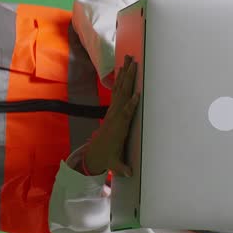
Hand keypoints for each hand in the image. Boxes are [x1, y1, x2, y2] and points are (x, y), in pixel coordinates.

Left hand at [85, 55, 139, 175]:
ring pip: (120, 88)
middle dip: (128, 79)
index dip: (131, 105)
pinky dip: (121, 78)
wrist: (94, 153)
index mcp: (118, 128)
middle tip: (134, 63)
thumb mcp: (114, 164)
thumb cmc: (108, 157)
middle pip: (123, 94)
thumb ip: (122, 168)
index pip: (126, 114)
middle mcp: (115, 115)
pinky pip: (118, 90)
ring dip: (125, 73)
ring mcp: (113, 110)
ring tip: (129, 58)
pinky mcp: (113, 108)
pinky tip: (124, 67)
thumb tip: (130, 174)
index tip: (137, 95)